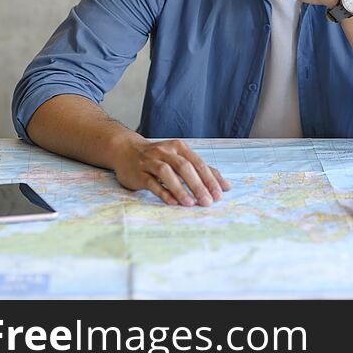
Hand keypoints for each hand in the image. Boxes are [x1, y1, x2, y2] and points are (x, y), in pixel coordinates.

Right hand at [113, 138, 230, 206]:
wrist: (126, 150)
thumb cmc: (159, 157)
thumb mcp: (181, 159)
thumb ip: (202, 171)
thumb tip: (226, 186)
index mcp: (179, 148)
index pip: (198, 163)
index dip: (210, 179)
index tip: (219, 194)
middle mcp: (165, 152)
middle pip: (185, 167)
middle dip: (198, 185)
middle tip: (208, 201)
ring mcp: (150, 161)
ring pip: (167, 173)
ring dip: (181, 189)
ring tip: (191, 203)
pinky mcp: (138, 173)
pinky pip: (152, 183)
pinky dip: (163, 192)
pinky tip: (173, 202)